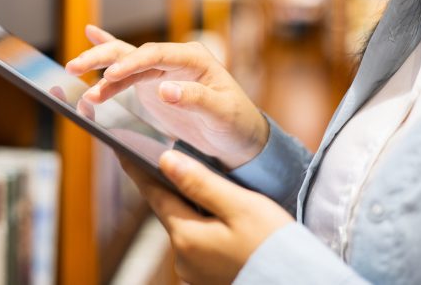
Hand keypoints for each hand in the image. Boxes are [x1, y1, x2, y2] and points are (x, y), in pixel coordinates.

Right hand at [66, 25, 267, 167]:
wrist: (238, 138)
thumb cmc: (236, 122)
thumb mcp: (222, 113)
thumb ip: (196, 99)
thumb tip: (164, 89)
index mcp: (193, 58)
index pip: (155, 55)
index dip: (130, 64)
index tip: (109, 77)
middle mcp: (175, 58)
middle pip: (133, 51)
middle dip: (103, 58)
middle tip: (76, 68)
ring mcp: (161, 70)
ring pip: (124, 60)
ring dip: (99, 70)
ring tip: (73, 77)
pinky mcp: (151, 84)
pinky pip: (126, 68)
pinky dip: (107, 59)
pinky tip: (90, 34)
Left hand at [120, 150, 292, 284]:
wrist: (299, 283)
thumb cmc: (274, 245)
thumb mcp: (240, 206)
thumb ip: (200, 183)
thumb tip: (166, 161)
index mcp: (186, 236)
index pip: (153, 194)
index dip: (137, 169)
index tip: (120, 149)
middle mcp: (182, 257)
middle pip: (169, 210)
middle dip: (170, 187)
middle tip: (167, 158)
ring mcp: (194, 272)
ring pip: (185, 226)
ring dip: (190, 207)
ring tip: (202, 184)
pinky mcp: (209, 278)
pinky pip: (199, 243)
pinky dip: (203, 225)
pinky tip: (219, 217)